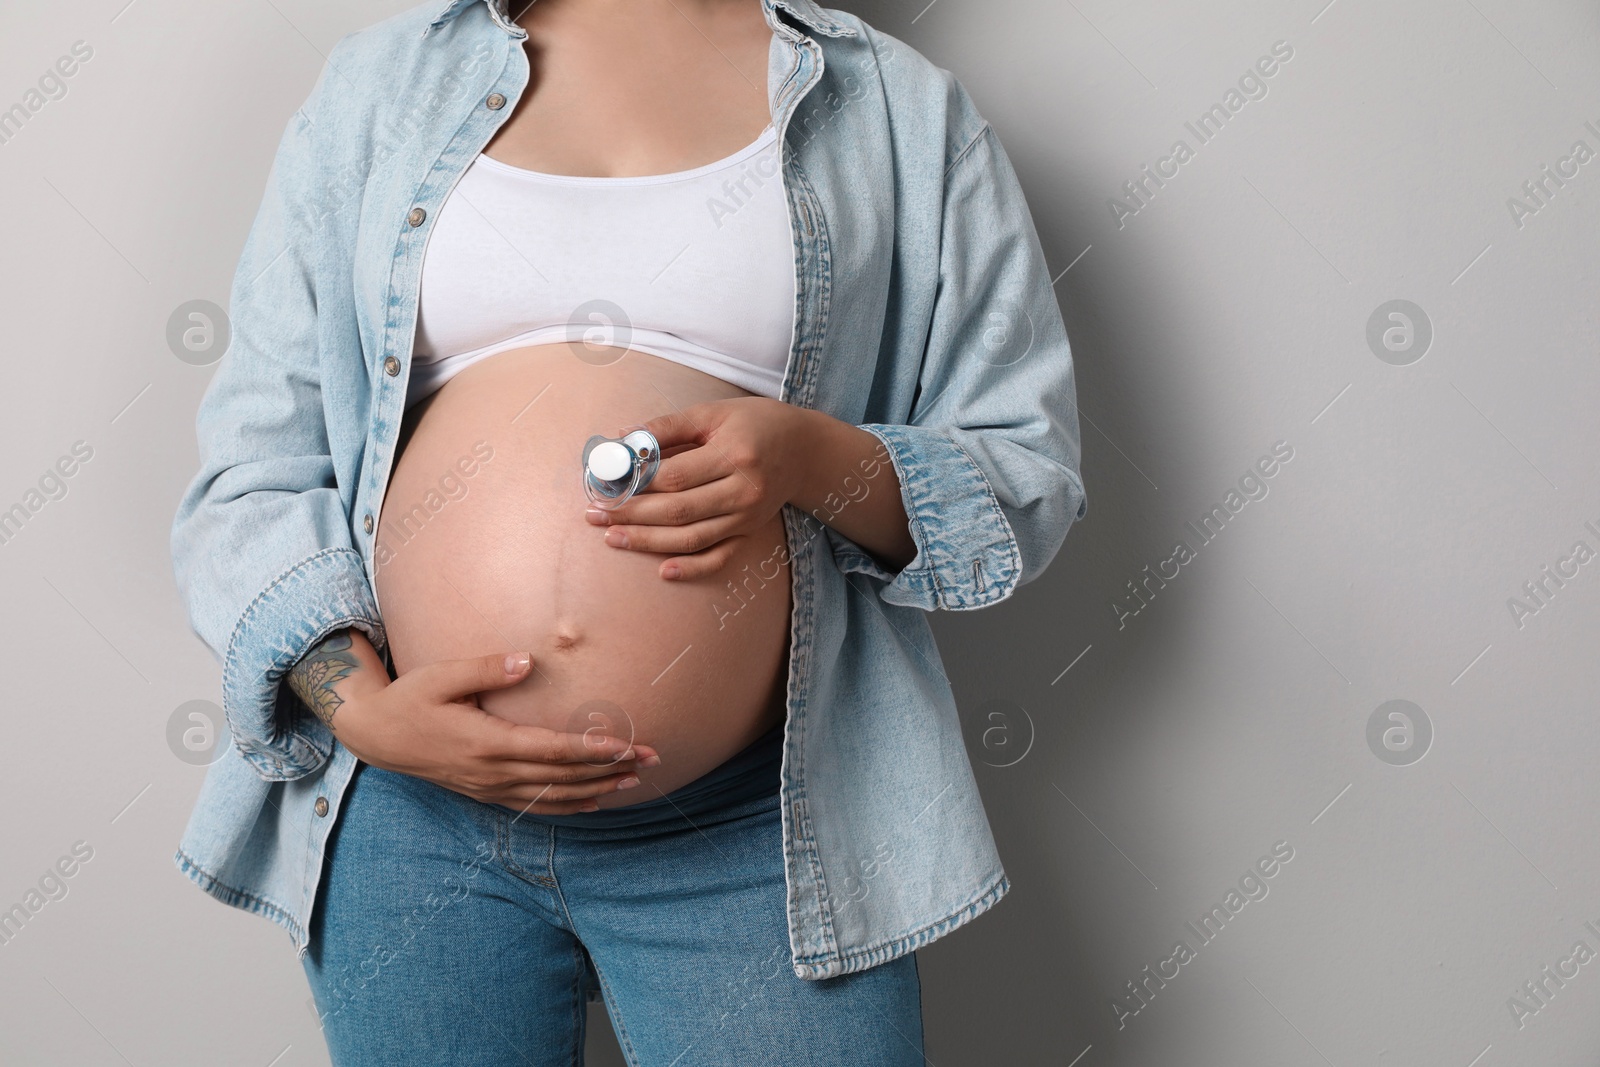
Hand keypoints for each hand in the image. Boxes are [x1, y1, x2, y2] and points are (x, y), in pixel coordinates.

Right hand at [331, 651, 659, 813]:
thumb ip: (484, 668)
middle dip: (609, 768)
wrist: (377, 736)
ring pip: (554, 795)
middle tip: (651, 758)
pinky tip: (593, 802)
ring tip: (634, 781)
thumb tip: (526, 662)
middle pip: (562, 776)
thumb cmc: (411, 699)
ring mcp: (490, 787)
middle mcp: (493, 772)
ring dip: (596, 789)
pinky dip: (568, 805)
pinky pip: (535, 805)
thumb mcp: (441, 676)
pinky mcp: (486, 793)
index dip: (591, 749)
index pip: (551, 749)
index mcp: (486, 742)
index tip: (626, 745)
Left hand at [585, 397, 809, 579]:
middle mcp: (744, 490)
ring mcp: (747, 516)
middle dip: (631, 515)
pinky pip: (720, 558)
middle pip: (678, 511)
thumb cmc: (755, 423)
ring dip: (647, 542)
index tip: (605, 484)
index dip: (636, 483)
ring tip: (611, 537)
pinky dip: (692, 568)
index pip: (675, 476)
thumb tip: (620, 441)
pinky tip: (663, 571)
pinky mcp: (749, 531)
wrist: (805, 449)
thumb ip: (666, 427)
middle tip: (595, 514)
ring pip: (691, 538)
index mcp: (735, 454)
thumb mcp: (713, 413)